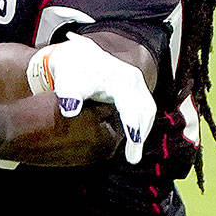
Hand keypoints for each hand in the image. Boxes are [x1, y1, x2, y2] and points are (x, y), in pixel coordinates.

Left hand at [26, 33, 156, 162]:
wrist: (76, 58)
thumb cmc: (72, 72)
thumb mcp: (68, 82)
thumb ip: (69, 94)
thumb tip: (70, 108)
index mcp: (119, 78)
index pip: (130, 102)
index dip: (132, 122)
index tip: (134, 139)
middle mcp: (132, 80)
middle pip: (144, 109)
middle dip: (140, 132)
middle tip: (132, 158)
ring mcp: (136, 85)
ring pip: (146, 110)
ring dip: (142, 131)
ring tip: (133, 155)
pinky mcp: (135, 91)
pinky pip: (143, 109)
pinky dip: (140, 125)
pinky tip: (133, 141)